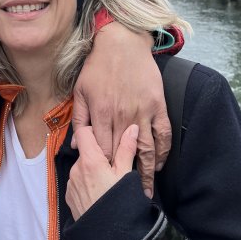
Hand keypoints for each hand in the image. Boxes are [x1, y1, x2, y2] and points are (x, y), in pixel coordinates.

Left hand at [66, 124, 138, 219]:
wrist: (107, 236)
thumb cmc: (119, 203)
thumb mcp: (126, 175)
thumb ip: (127, 149)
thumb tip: (132, 128)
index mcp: (89, 160)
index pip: (83, 132)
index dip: (93, 131)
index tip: (104, 137)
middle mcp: (76, 169)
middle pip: (84, 151)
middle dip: (97, 155)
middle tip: (113, 166)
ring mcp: (71, 183)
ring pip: (81, 168)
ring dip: (91, 170)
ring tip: (107, 183)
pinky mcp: (69, 196)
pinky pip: (77, 182)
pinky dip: (86, 183)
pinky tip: (99, 193)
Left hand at [73, 22, 170, 197]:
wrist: (122, 42)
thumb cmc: (98, 66)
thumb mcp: (80, 91)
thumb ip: (80, 120)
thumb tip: (76, 145)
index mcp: (101, 112)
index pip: (103, 150)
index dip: (104, 169)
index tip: (104, 184)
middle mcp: (122, 114)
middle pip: (124, 154)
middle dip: (123, 178)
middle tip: (124, 197)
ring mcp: (143, 110)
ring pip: (147, 149)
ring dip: (146, 172)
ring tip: (144, 189)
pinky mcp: (159, 105)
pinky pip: (164, 134)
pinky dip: (163, 152)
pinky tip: (159, 163)